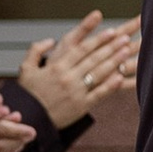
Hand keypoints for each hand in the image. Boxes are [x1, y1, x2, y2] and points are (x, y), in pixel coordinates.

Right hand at [16, 10, 140, 132]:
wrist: (29, 120)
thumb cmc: (28, 95)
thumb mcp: (26, 69)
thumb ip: (36, 51)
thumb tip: (50, 41)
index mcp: (56, 67)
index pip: (81, 49)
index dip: (97, 39)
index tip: (111, 31)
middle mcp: (67, 77)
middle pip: (93, 59)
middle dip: (110, 47)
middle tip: (124, 38)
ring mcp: (76, 92)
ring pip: (98, 73)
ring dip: (114, 62)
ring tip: (127, 52)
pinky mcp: (81, 106)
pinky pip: (98, 94)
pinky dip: (110, 86)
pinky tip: (121, 78)